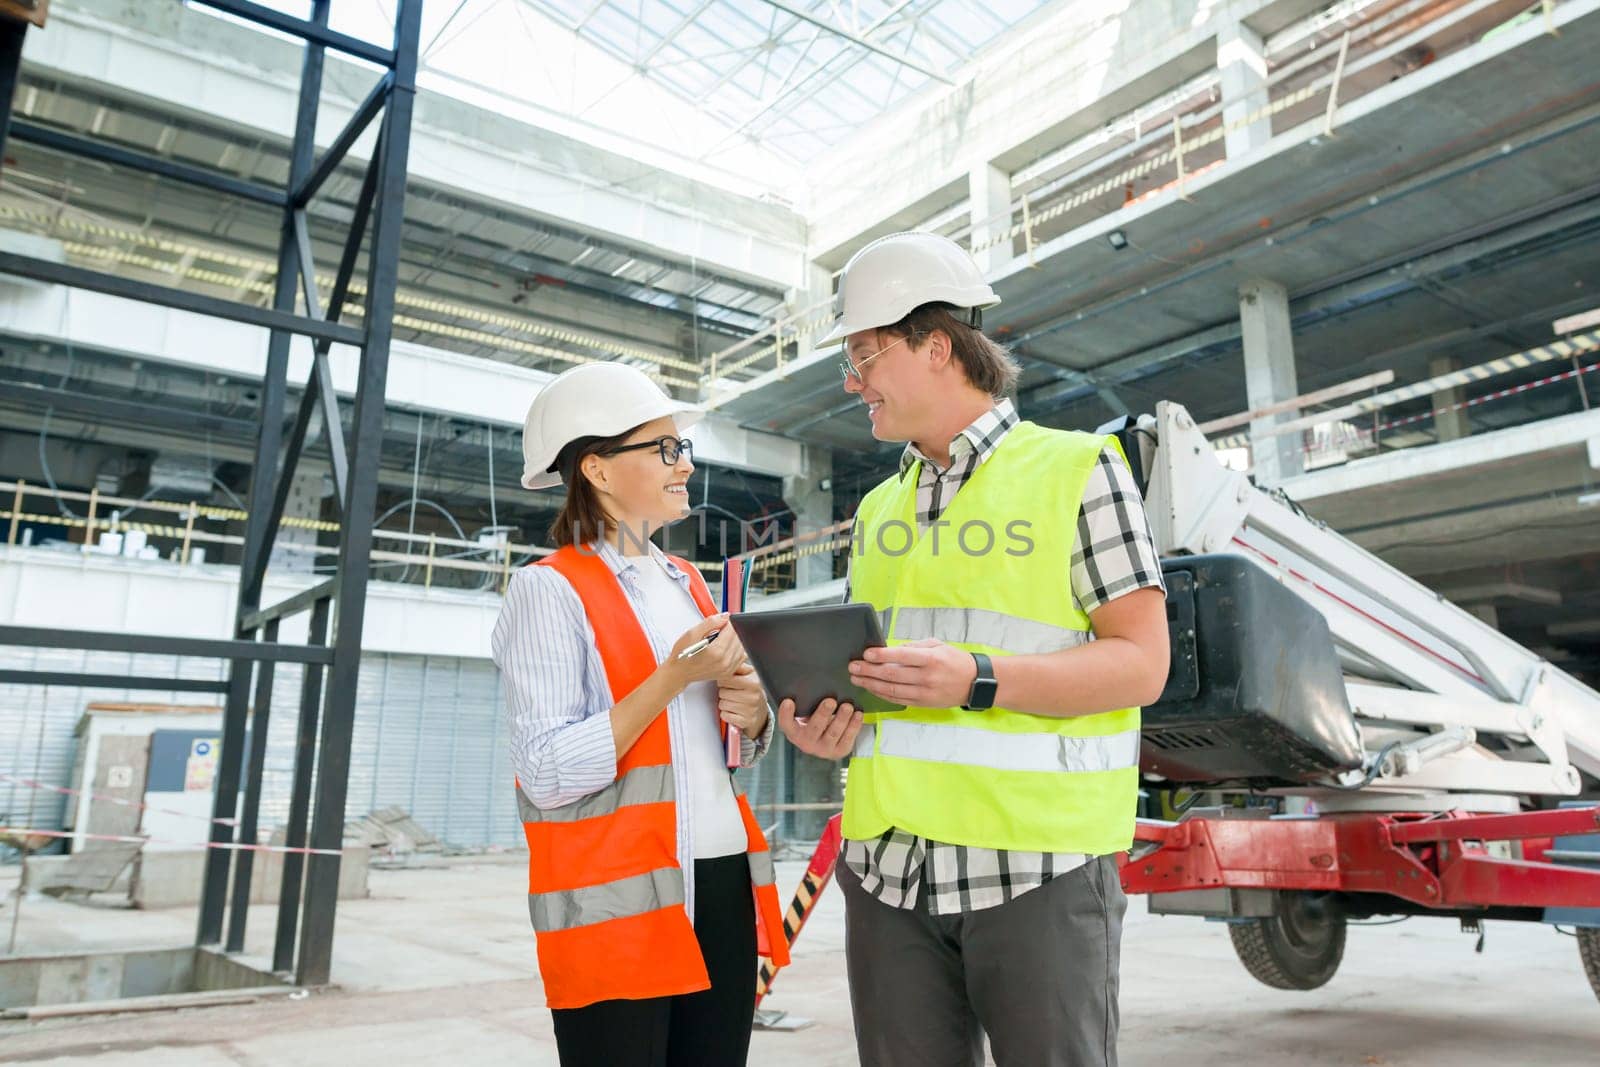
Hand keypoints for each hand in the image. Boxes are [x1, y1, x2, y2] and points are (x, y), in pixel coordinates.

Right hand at [667, 614, 746, 686]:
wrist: (679, 673)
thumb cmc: (682, 655)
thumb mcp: (692, 633)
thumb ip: (710, 622)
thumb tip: (725, 616)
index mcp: (716, 652)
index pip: (732, 629)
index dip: (727, 622)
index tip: (720, 622)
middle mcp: (724, 662)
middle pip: (739, 637)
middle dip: (731, 630)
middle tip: (719, 630)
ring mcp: (728, 669)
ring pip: (742, 647)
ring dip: (734, 639)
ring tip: (721, 639)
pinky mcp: (729, 672)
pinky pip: (741, 657)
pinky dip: (736, 649)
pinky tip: (725, 647)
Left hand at [717, 663, 769, 739]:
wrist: (760, 712)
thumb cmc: (751, 692)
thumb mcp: (749, 676)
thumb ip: (739, 667)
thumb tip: (730, 658)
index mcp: (754, 682)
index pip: (727, 678)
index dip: (724, 680)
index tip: (729, 682)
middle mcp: (754, 696)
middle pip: (722, 692)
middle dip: (724, 692)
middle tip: (732, 693)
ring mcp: (750, 710)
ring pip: (722, 704)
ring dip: (724, 703)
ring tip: (733, 701)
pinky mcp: (745, 721)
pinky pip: (724, 715)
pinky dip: (726, 714)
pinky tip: (734, 711)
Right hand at [777, 697, 862, 760]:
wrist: (824, 741)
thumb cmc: (813, 721)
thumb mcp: (805, 713)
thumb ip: (805, 702)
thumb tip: (808, 678)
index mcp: (794, 732)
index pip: (786, 724)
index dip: (785, 714)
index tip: (788, 701)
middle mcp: (807, 743)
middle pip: (814, 728)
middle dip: (823, 714)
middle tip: (830, 701)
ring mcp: (824, 749)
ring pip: (833, 733)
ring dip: (841, 719)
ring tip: (847, 706)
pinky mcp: (839, 751)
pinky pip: (848, 738)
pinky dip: (854, 726)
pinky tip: (858, 714)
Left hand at [847, 638, 977, 708]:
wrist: (974, 683)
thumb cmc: (955, 661)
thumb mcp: (938, 645)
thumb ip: (914, 646)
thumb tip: (892, 650)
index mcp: (931, 659)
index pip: (901, 657)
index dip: (881, 656)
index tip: (866, 653)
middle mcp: (926, 677)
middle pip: (892, 675)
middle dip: (869, 670)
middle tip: (853, 666)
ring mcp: (924, 693)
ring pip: (892, 690)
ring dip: (871, 684)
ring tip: (856, 678)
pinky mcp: (922, 703)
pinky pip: (898, 700)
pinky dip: (882, 694)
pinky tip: (871, 688)